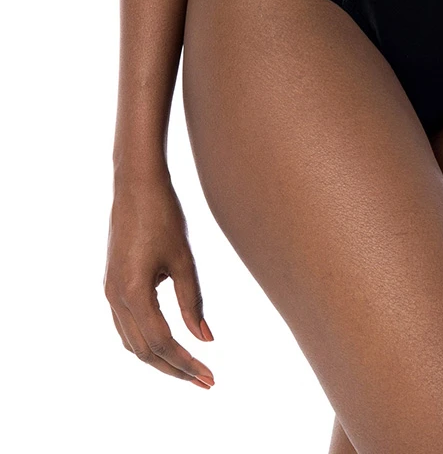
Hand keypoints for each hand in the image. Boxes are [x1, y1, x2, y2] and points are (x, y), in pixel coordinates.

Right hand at [104, 172, 214, 387]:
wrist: (136, 182)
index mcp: (133, 293)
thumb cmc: (164, 215)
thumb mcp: (184, 260)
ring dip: (158, 359)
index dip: (187, 364)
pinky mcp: (111, 283)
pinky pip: (125, 326)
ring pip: (131, 343)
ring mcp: (109, 292)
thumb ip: (193, 303)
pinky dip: (145, 342)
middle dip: (174, 370)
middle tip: (205, 381)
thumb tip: (205, 340)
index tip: (211, 378)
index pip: (161, 344)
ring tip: (188, 368)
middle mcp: (114, 298)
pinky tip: (166, 343)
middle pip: (143, 352)